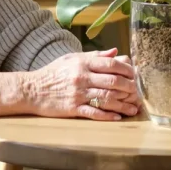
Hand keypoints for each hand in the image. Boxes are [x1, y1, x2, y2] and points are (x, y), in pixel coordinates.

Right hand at [22, 48, 139, 120]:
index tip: (136, 74)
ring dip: (123, 104)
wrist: (32, 90)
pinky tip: (118, 117)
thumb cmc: (53, 73)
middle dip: (129, 87)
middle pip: (112, 81)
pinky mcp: (73, 108)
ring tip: (133, 108)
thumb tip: (115, 52)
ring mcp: (78, 93)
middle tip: (138, 92)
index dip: (127, 69)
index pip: (110, 63)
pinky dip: (107, 115)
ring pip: (107, 97)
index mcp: (82, 63)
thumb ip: (94, 56)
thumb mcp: (71, 59)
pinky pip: (94, 112)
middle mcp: (82, 77)